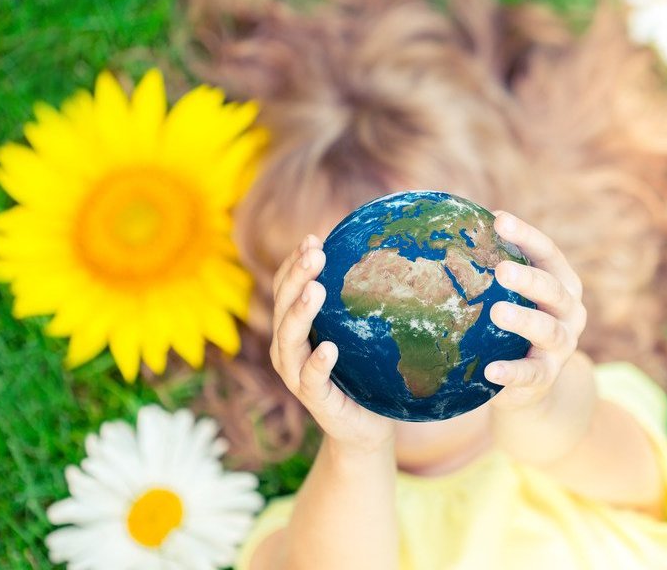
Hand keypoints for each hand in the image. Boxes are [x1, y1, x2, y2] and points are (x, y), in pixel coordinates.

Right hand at [271, 235, 394, 454]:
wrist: (365, 428)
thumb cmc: (363, 374)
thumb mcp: (358, 333)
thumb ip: (357, 304)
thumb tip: (383, 255)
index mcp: (294, 329)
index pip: (286, 288)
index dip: (294, 263)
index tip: (313, 239)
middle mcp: (288, 349)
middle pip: (283, 306)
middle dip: (296, 277)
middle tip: (315, 254)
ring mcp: (297, 376)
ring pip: (289, 340)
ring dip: (300, 313)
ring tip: (315, 290)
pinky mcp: (315, 400)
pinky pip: (311, 379)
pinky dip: (317, 363)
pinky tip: (329, 348)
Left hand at [485, 212, 587, 412]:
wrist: (532, 383)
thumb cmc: (514, 325)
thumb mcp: (510, 295)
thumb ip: (493, 268)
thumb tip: (450, 226)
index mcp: (561, 283)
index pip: (547, 253)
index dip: (526, 236)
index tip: (499, 220)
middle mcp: (570, 311)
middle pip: (552, 289)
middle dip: (528, 279)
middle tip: (501, 270)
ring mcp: (562, 345)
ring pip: (547, 329)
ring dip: (523, 320)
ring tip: (497, 312)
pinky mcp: (547, 376)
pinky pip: (532, 374)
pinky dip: (513, 372)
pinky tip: (491, 370)